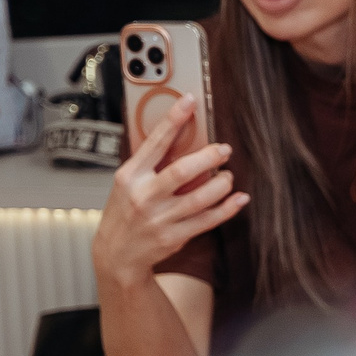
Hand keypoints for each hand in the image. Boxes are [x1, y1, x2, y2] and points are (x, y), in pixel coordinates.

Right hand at [91, 98, 248, 287]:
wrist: (117, 253)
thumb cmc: (125, 210)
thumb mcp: (128, 182)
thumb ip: (151, 163)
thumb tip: (183, 136)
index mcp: (131, 176)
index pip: (154, 142)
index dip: (173, 120)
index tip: (189, 101)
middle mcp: (144, 197)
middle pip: (181, 171)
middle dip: (208, 157)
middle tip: (224, 149)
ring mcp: (160, 219)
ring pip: (200, 198)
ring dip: (221, 184)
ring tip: (228, 176)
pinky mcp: (174, 236)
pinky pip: (207, 220)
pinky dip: (227, 209)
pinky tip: (239, 198)